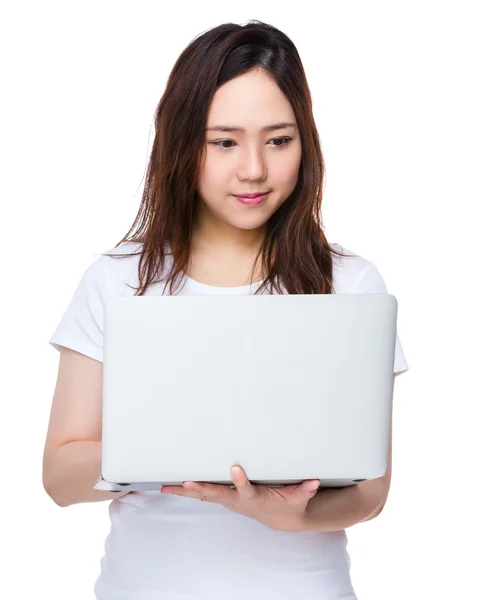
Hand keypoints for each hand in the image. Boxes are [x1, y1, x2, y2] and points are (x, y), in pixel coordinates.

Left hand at [161, 465, 319, 531]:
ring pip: (205, 495)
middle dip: (201, 489)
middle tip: (186, 482)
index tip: (235, 468)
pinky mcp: (225, 498)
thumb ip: (305, 489)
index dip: (240, 480)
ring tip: (166, 488)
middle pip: (217, 494)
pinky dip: (188, 491)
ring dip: (186, 492)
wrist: (281, 518)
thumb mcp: (299, 497)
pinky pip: (204, 494)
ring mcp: (229, 500)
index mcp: (255, 498)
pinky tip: (172, 487)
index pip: (246, 489)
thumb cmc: (288, 504)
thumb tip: (314, 481)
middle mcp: (238, 501)